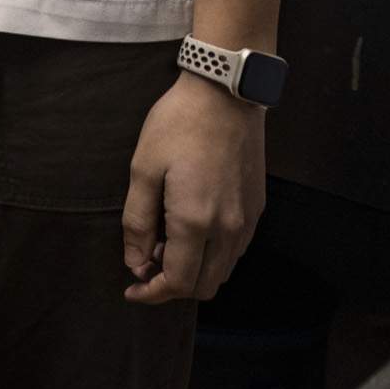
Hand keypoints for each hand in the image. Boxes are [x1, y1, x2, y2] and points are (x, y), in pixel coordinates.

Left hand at [122, 73, 266, 303]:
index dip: (152, 293)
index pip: (178, 283)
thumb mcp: (143, 169)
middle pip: (204, 286)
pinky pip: (235, 251)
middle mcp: (228, 230)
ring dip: (193, 272)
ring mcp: (248, 221)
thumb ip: (138, 222)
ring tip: (164, 245)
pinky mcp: (257, 209)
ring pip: (222, 272)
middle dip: (172, 287)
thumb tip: (136, 264)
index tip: (132, 288)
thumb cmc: (178, 125)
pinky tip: (190, 232)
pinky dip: (212, 256)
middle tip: (145, 264)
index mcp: (196, 222)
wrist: (225, 95)